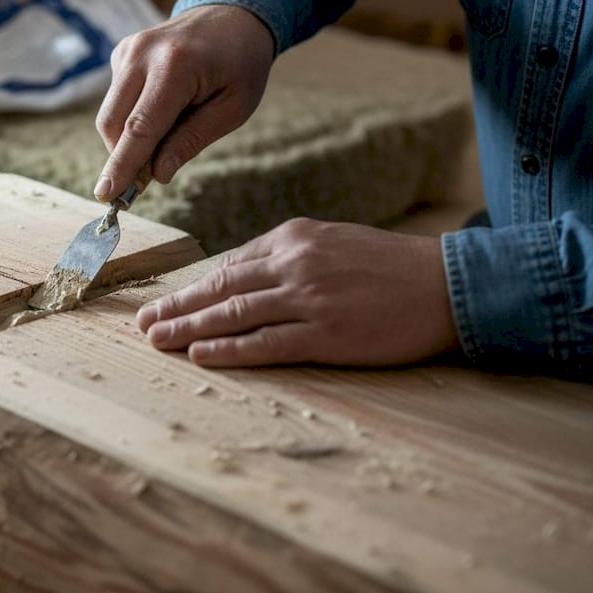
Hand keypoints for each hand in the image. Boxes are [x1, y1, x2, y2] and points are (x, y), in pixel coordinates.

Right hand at [94, 4, 274, 201]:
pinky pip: (116, 99)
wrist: (233, 15)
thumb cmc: (240, 65)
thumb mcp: (233, 109)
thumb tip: (156, 175)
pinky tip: (163, 107)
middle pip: (114, 123)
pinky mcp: (121, 52)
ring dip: (128, 138)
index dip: (122, 166)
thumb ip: (192, 141)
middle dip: (122, 158)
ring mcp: (128, 50)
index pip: (140, 127)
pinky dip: (132, 117)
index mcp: (176, 67)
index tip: (106, 195)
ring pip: (109, 114)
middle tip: (143, 182)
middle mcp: (142, 54)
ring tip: (169, 133)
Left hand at [137, 218, 459, 367]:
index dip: (193, 286)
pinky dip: (228, 349)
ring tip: (158, 339)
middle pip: (221, 288)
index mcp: (293, 238)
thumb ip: (288, 257)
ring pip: (233, 314)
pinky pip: (265, 344)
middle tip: (145, 322)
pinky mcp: (325, 334)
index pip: (230, 265)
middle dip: (177, 305)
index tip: (166, 299)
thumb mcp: (333, 243)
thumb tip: (242, 276)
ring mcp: (308, 299)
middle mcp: (294, 263)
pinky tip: (201, 354)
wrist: (448, 285)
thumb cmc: (391, 266)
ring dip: (189, 327)